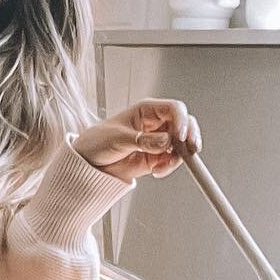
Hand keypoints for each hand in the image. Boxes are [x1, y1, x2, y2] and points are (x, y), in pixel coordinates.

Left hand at [73, 97, 200, 182]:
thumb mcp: (118, 138)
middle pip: (185, 125)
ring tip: (163, 166)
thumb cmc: (97, 142)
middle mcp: (156, 124)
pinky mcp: (156, 158)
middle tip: (190, 150)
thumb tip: (166, 141)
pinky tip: (157, 171)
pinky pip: (173, 161)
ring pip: (182, 144)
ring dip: (179, 156)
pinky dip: (170, 167)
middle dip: (190, 137)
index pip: (174, 109)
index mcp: (147, 110)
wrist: (88, 164)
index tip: (181, 135)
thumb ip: (143, 140)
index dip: (182, 120)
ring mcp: (159, 141)